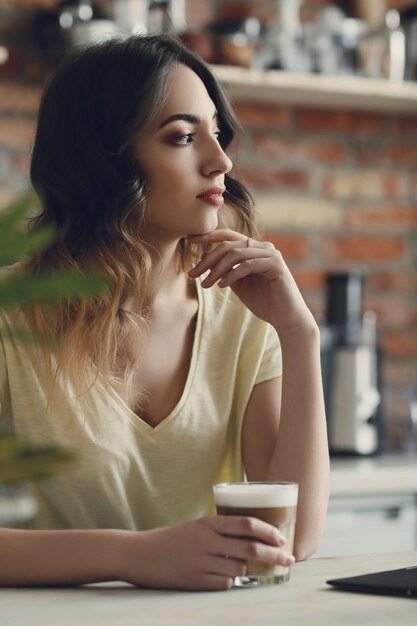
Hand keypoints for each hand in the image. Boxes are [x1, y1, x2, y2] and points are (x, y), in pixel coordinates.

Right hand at [121, 516, 293, 590]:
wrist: (139, 553)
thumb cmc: (171, 539)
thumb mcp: (196, 527)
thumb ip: (220, 530)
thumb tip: (251, 538)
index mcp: (208, 522)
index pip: (246, 523)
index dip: (268, 531)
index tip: (282, 538)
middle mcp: (207, 540)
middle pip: (250, 547)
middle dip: (274, 554)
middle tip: (289, 559)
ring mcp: (201, 561)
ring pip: (240, 567)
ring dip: (251, 569)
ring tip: (256, 569)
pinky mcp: (195, 580)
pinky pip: (225, 583)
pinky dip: (231, 581)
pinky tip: (228, 577)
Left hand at [188, 229, 314, 333]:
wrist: (285, 318)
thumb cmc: (263, 301)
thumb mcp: (237, 283)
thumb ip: (224, 270)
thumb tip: (203, 257)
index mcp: (254, 248)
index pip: (228, 236)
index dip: (208, 236)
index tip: (189, 240)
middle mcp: (263, 247)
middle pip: (228, 244)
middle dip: (207, 259)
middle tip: (192, 274)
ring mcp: (271, 254)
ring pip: (236, 253)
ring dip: (216, 269)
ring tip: (205, 284)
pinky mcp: (276, 265)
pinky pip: (248, 265)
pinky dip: (232, 275)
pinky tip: (222, 286)